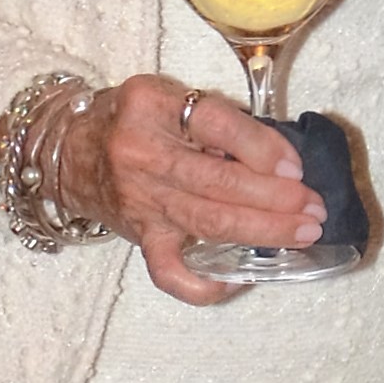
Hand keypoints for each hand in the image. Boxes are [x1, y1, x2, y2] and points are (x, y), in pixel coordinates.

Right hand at [53, 75, 321, 306]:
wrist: (70, 151)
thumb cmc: (132, 120)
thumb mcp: (168, 98)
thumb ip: (216, 120)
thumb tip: (279, 157)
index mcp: (152, 105)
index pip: (216, 124)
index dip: (262, 148)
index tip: (295, 168)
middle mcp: (140, 152)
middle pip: (218, 182)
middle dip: (276, 198)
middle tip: (314, 208)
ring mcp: (139, 199)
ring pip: (208, 223)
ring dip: (263, 231)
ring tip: (302, 233)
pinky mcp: (138, 236)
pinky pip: (170, 272)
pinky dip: (206, 284)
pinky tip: (242, 279)